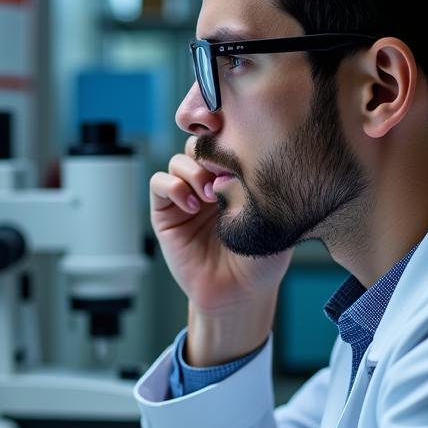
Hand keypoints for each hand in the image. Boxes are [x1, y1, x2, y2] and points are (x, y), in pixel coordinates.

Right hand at [149, 136, 291, 362]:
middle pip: (199, 143)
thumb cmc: (261, 259)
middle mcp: (210, 183)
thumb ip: (251, 185)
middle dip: (209, 148)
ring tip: (209, 196)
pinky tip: (192, 206)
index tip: (238, 136)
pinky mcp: (166, 214)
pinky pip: (159, 184)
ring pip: (178, 160)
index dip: (226, 133)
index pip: (225, 141)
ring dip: (193, 171)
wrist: (240, 294)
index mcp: (235, 178)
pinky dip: (173, 187)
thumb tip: (227, 165)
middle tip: (223, 168)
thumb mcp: (268, 216)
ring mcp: (187, 197)